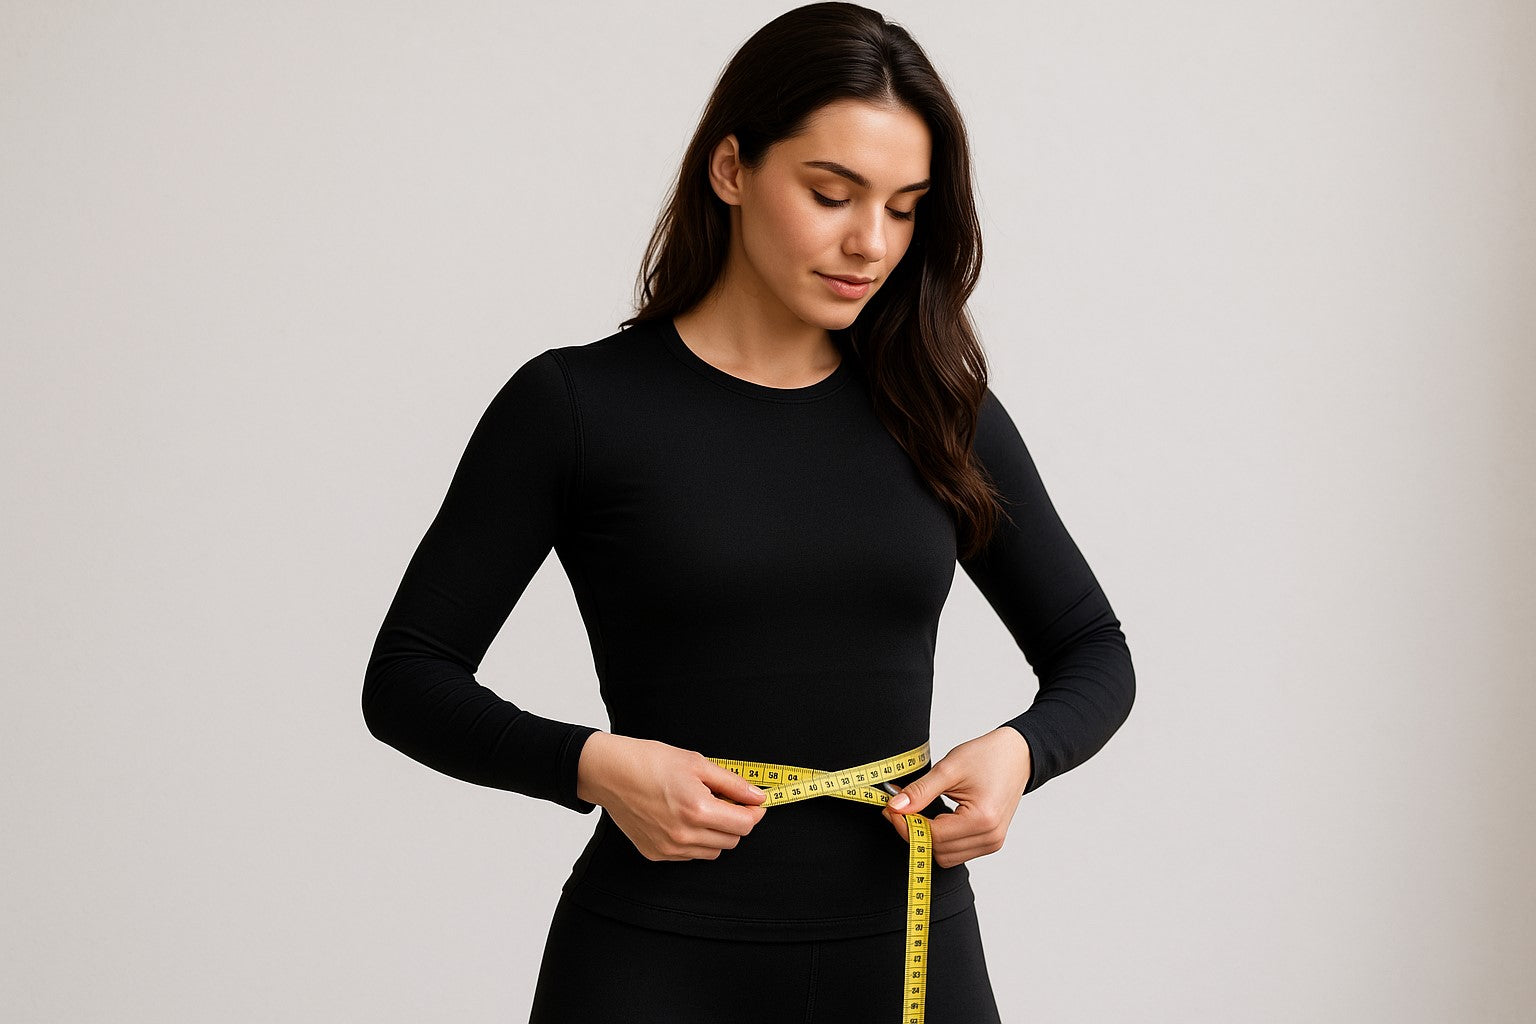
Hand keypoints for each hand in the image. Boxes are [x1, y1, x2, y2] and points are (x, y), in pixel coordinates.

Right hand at [576, 731, 768, 861]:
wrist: (611, 772)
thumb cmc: (650, 761)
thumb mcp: (697, 763)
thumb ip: (733, 783)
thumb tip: (758, 796)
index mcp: (697, 810)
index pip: (744, 825)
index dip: (754, 812)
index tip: (754, 801)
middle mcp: (684, 835)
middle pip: (732, 840)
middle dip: (736, 821)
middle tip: (726, 799)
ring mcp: (669, 848)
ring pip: (713, 851)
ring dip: (717, 832)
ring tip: (702, 807)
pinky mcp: (656, 853)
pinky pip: (691, 854)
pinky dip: (696, 840)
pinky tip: (684, 818)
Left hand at [880, 727, 1032, 867]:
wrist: (1017, 755)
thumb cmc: (988, 757)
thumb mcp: (949, 768)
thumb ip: (920, 791)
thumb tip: (895, 807)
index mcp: (982, 820)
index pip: (932, 836)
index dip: (906, 824)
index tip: (889, 809)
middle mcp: (990, 837)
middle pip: (937, 850)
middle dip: (914, 831)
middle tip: (900, 808)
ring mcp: (992, 843)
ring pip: (945, 856)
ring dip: (928, 838)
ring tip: (919, 812)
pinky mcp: (990, 842)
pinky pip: (957, 852)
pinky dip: (942, 840)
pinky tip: (936, 819)